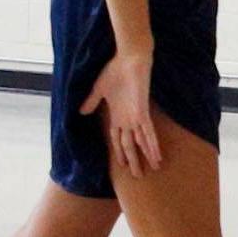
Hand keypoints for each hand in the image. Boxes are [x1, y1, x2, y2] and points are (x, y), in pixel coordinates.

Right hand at [84, 45, 162, 174]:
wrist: (129, 59)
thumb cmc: (115, 70)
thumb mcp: (99, 88)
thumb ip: (92, 101)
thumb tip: (80, 112)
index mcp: (117, 115)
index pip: (117, 138)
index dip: (119, 152)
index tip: (120, 165)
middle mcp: (128, 119)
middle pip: (130, 145)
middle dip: (133, 160)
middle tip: (137, 176)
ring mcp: (136, 117)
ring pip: (141, 142)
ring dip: (145, 156)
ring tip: (151, 170)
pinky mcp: (143, 112)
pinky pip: (148, 132)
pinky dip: (152, 145)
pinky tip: (157, 156)